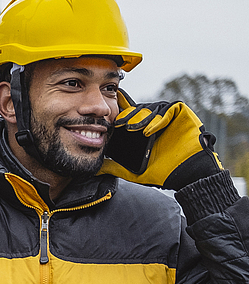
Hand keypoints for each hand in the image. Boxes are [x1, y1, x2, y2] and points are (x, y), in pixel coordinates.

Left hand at [102, 89, 223, 189]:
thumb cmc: (162, 173)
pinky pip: (170, 109)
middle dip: (127, 116)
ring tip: (131, 128)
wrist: (187, 176)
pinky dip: (159, 118)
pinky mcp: (183, 114)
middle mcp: (156, 121)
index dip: (120, 111)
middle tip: (118, 124)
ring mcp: (170, 117)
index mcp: (144, 129)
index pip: (130, 115)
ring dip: (140, 117)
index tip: (108, 116)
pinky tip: (149, 130)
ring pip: (152, 108)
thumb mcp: (132, 171)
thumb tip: (96, 168)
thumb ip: (114, 167)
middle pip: (139, 109)